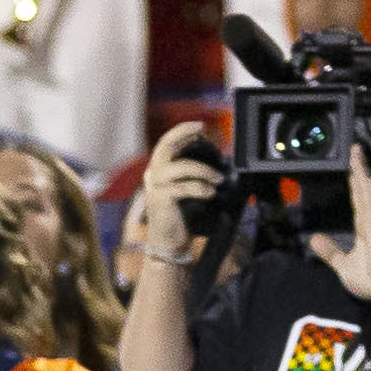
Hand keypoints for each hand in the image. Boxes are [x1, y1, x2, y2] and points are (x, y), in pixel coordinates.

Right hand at [134, 118, 218, 261]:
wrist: (167, 244)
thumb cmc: (178, 218)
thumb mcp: (182, 192)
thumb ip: (189, 177)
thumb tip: (211, 163)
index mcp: (157, 172)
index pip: (165, 144)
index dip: (181, 131)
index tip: (200, 126)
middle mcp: (152, 176)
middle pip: (166, 147)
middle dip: (184, 134)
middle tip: (203, 131)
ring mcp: (155, 187)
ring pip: (181, 167)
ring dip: (204, 170)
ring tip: (218, 179)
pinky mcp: (162, 199)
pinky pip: (185, 187)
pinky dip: (201, 188)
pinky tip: (210, 193)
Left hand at [311, 146, 370, 300]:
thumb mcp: (343, 266)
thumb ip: (330, 252)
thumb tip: (314, 239)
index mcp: (364, 228)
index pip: (358, 200)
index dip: (354, 182)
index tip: (352, 165)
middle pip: (364, 192)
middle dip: (359, 170)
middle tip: (355, 148)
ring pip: (370, 197)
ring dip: (365, 176)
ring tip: (360, 156)